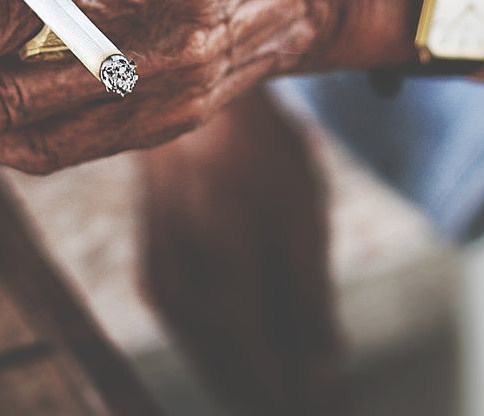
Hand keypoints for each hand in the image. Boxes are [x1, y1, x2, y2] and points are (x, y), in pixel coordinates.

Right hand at [142, 89, 341, 414]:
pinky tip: (257, 304)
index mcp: (223, 274)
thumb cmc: (254, 143)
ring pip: (214, 357)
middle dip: (280, 376)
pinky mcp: (154, 274)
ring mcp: (161, 284)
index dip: (301, 392)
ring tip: (294, 322)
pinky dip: (229, 334)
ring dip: (255, 356)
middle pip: (234, 376)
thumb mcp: (301, 210)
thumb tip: (325, 367)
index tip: (329, 384)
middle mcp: (181, 290)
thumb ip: (311, 294)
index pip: (260, 378)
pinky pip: (197, 332)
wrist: (190, 96)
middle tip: (318, 354)